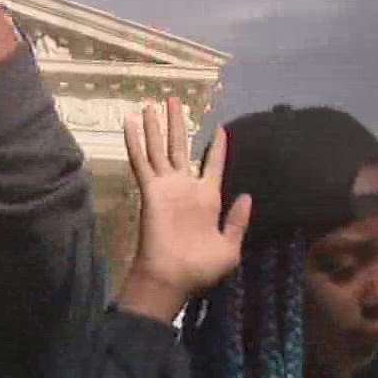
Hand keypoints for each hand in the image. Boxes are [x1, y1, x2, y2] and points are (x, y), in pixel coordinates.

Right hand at [115, 99, 251, 322]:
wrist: (172, 277)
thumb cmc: (200, 268)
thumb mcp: (230, 247)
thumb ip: (238, 221)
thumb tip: (246, 196)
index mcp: (208, 199)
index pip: (213, 165)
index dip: (217, 147)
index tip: (220, 128)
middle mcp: (186, 187)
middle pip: (182, 147)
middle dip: (178, 124)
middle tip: (174, 100)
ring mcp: (167, 187)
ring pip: (160, 148)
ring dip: (156, 126)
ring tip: (153, 103)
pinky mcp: (150, 190)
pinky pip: (142, 161)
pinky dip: (135, 141)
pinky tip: (130, 122)